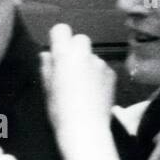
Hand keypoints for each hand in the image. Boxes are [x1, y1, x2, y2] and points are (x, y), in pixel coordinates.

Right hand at [41, 23, 115, 144]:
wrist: (86, 129)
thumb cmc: (60, 111)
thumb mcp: (47, 89)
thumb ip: (47, 67)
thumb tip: (46, 54)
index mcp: (65, 55)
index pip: (61, 29)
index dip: (58, 39)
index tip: (56, 53)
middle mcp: (84, 54)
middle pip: (80, 39)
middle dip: (74, 50)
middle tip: (69, 70)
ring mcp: (101, 63)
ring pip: (91, 55)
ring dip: (86, 64)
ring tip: (82, 87)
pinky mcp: (112, 74)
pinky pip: (102, 68)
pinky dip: (97, 76)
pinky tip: (93, 93)